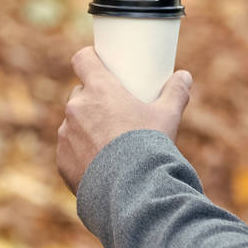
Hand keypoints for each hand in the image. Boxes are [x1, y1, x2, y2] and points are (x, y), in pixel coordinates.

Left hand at [57, 46, 192, 195]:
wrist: (129, 190)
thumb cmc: (148, 145)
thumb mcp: (168, 115)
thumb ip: (176, 92)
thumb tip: (185, 76)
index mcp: (99, 89)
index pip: (83, 59)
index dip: (89, 58)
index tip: (99, 62)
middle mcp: (77, 107)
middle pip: (80, 92)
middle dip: (93, 98)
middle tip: (113, 108)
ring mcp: (66, 134)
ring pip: (74, 122)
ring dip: (86, 125)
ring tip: (108, 140)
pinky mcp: (62, 160)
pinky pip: (69, 149)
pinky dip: (80, 152)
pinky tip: (98, 162)